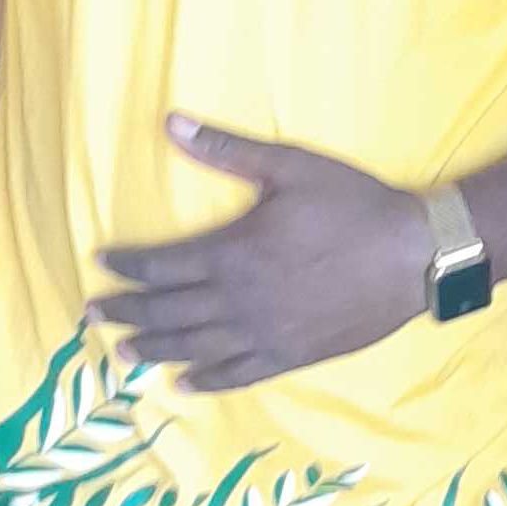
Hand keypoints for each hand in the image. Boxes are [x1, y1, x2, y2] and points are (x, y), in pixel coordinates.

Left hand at [93, 116, 431, 391]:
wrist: (413, 256)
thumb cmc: (352, 205)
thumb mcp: (290, 167)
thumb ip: (226, 150)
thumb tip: (170, 123)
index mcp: (232, 254)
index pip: (161, 265)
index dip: (127, 266)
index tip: (102, 263)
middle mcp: (239, 301)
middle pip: (167, 310)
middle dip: (126, 311)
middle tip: (93, 314)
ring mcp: (263, 334)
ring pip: (194, 346)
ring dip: (154, 348)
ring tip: (123, 352)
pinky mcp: (290, 354)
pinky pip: (237, 374)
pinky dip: (206, 380)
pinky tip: (183, 382)